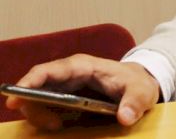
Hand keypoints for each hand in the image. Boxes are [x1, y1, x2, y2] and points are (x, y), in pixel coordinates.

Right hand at [4, 55, 159, 128]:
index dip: (30, 82)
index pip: (50, 70)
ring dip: (39, 113)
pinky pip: (45, 105)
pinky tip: (57, 124)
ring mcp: (65, 85)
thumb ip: (135, 102)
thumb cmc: (137, 82)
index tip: (17, 95)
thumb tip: (125, 117)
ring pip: (38, 97)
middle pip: (37, 85)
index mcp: (84, 66)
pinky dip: (45, 116)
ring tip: (55, 125)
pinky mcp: (65, 97)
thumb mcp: (142, 91)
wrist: (140, 83)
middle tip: (47, 123)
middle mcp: (69, 74)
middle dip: (30, 103)